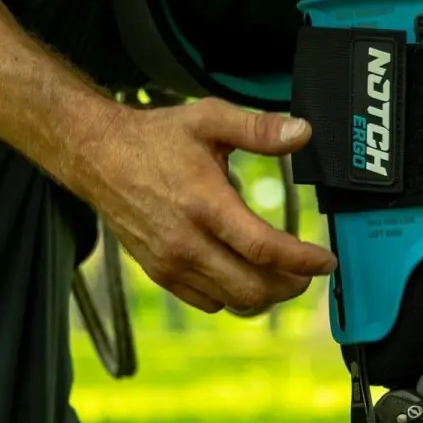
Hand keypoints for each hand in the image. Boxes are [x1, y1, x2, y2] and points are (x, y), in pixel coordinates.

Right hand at [81, 97, 336, 312]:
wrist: (97, 157)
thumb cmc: (155, 138)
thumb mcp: (209, 119)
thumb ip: (258, 128)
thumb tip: (302, 132)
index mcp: (205, 203)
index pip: (264, 248)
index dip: (303, 260)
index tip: (325, 261)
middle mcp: (187, 242)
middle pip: (253, 287)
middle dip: (290, 285)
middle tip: (307, 272)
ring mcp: (172, 263)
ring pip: (233, 301)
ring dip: (265, 294)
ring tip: (281, 275)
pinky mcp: (161, 275)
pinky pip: (209, 302)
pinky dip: (233, 296)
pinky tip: (243, 275)